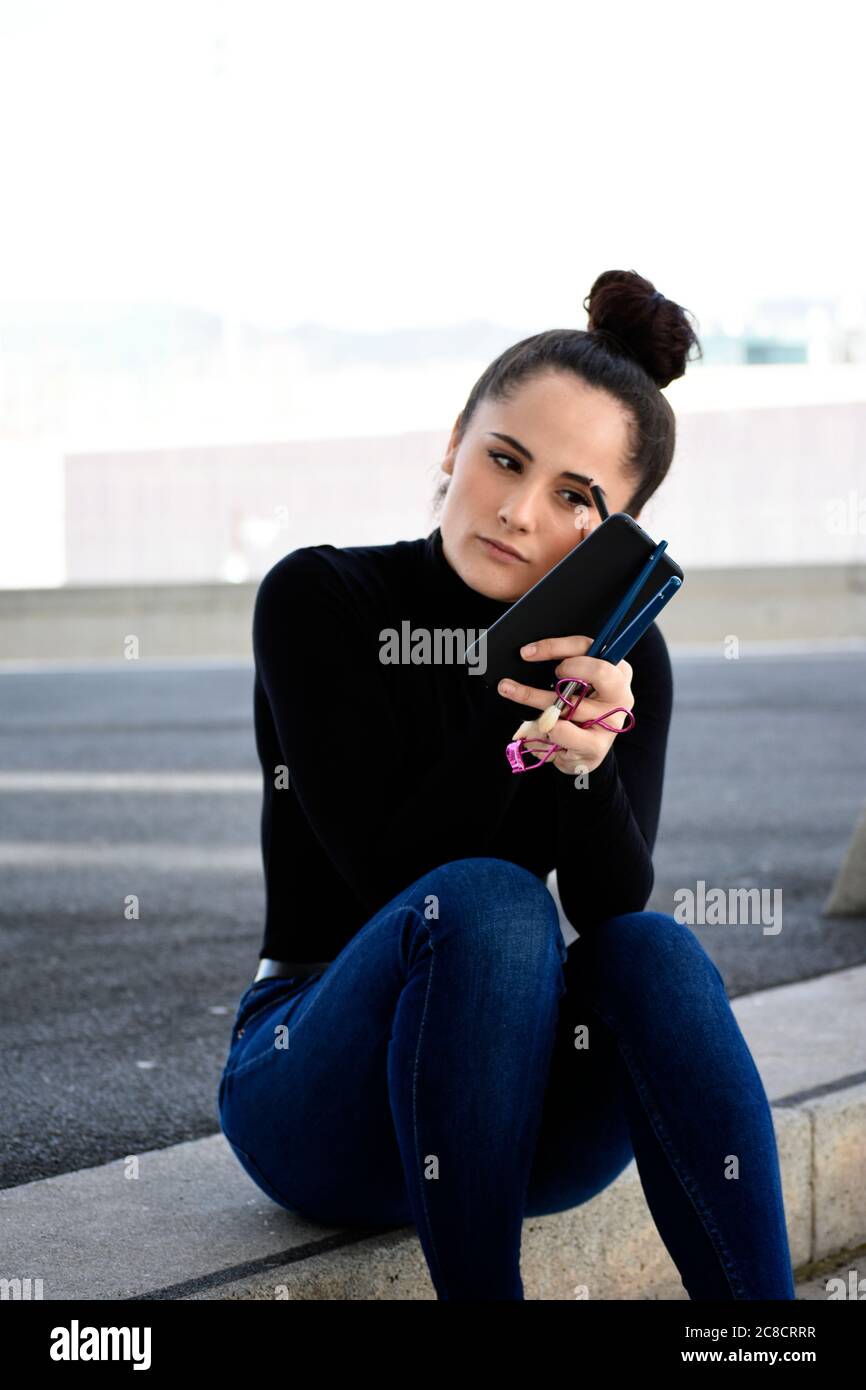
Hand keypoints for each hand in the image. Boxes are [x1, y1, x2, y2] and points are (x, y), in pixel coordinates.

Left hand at [497, 636, 634, 774]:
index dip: (554, 646)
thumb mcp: (575, 683)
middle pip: (598, 671)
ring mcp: (611, 721)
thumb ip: (565, 669)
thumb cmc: (579, 712)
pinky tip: (542, 730)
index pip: (586, 647)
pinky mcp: (598, 745)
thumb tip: (531, 654)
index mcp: (617, 671)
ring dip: (537, 700)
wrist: (585, 752)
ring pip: (570, 705)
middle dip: (568, 670)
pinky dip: (546, 729)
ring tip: (516, 694)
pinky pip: (564, 732)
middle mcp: (620, 694)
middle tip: (551, 676)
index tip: (528, 653)